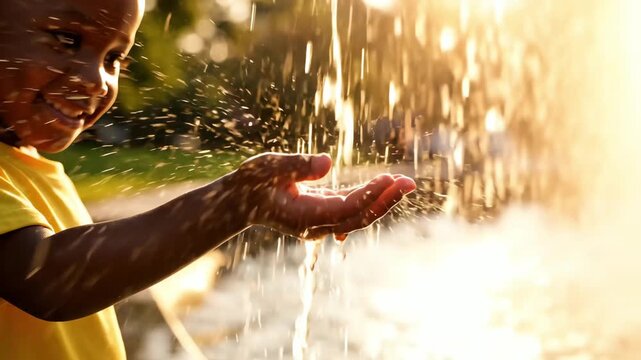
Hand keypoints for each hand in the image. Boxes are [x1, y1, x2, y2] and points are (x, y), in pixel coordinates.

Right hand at [228, 152, 415, 239]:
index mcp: (305, 217)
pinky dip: (369, 197)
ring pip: (359, 215)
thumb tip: (328, 163)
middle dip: (386, 200)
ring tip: (405, 182)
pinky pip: (352, 208)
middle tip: (411, 182)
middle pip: (359, 216)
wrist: (240, 201)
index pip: (346, 208)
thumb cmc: (252, 183)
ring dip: (383, 200)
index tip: (390, 179)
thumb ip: (296, 165)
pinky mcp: (322, 212)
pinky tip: (386, 186)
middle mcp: (317, 225)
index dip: (370, 195)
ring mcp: (321, 222)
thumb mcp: (268, 168)